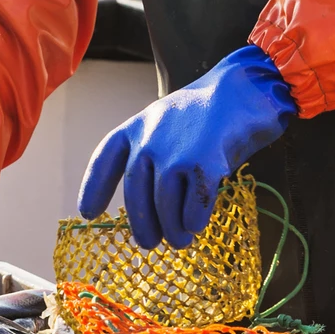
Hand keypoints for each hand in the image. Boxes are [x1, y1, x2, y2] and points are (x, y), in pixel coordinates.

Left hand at [77, 44, 296, 248]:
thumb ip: (152, 156)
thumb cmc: (207, 114)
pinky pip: (194, 206)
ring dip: (171, 229)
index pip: (105, 159)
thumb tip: (149, 210)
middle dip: (141, 224)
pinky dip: (194, 221)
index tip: (88, 214)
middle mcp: (149, 139)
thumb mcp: (166, 123)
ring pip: (164, 205)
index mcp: (136, 127)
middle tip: (148, 243)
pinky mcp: (204, 164)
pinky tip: (196, 225)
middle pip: (136, 193)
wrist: (245, 90)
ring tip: (179, 240)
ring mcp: (176, 152)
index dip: (93, 189)